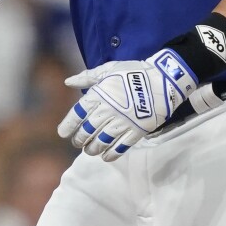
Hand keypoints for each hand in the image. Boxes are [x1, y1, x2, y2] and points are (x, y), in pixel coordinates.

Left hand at [58, 49, 197, 159]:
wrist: (163, 79)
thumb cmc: (133, 72)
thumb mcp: (108, 69)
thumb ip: (87, 77)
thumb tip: (68, 81)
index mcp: (98, 95)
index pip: (77, 114)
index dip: (68, 126)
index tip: (62, 134)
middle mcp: (108, 111)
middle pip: (87, 131)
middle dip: (80, 139)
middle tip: (78, 143)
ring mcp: (123, 123)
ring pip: (102, 141)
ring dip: (93, 148)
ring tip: (90, 150)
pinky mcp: (137, 131)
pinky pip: (121, 146)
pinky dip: (112, 153)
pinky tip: (106, 156)